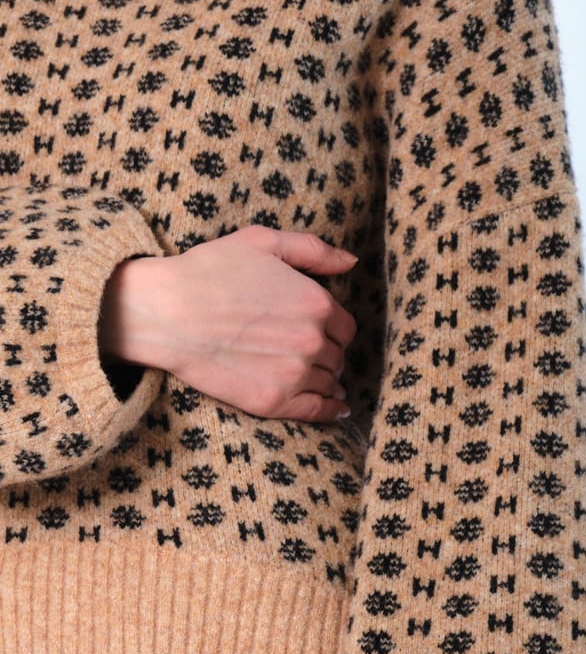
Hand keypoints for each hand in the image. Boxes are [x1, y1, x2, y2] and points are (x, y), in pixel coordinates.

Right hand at [98, 224, 358, 422]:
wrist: (167, 312)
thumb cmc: (209, 271)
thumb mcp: (263, 242)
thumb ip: (313, 251)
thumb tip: (350, 262)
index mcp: (317, 304)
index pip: (344, 327)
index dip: (333, 329)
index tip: (319, 331)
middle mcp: (313, 341)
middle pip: (337, 356)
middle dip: (327, 354)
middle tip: (307, 353)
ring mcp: (294, 374)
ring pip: (329, 383)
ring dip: (326, 380)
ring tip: (322, 381)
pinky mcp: (272, 401)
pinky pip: (317, 411)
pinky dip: (330, 410)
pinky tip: (336, 408)